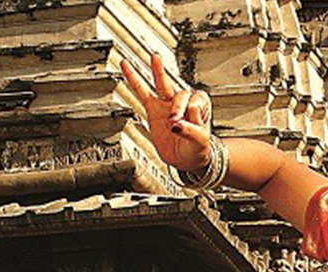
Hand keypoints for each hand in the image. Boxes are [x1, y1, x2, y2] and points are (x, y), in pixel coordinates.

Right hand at [122, 54, 213, 173]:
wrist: (186, 158)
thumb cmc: (196, 148)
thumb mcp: (200, 141)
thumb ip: (191, 131)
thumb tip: (177, 124)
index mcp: (200, 105)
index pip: (196, 100)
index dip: (191, 112)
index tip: (185, 125)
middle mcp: (184, 101)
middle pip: (181, 94)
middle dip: (178, 106)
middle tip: (174, 119)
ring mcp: (167, 104)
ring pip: (162, 84)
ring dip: (159, 71)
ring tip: (155, 57)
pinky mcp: (153, 109)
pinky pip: (142, 92)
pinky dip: (134, 80)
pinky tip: (127, 67)